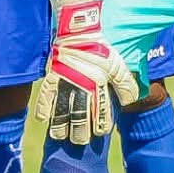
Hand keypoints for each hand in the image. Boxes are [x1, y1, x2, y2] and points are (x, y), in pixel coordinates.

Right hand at [31, 0, 137, 143]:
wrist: (81, 30)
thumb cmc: (103, 48)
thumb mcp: (119, 64)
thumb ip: (125, 83)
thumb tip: (130, 102)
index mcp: (100, 82)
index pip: (101, 109)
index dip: (101, 123)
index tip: (101, 133)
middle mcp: (82, 84)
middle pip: (80, 113)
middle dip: (80, 130)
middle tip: (79, 142)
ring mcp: (65, 81)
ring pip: (62, 108)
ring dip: (60, 124)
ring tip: (60, 136)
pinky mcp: (53, 75)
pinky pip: (46, 94)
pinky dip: (44, 107)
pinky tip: (43, 119)